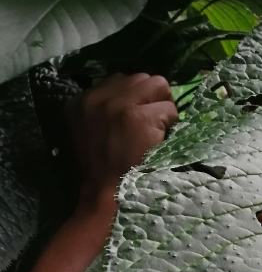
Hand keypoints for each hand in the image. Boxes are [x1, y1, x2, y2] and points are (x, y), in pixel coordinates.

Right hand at [68, 73, 177, 213]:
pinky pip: (169, 108)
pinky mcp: (139, 117)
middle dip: (151, 98)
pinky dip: (171, 123)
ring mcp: (118, 105)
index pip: (120, 79)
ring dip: (163, 107)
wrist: (106, 194)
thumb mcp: (90, 130)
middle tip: (150, 123)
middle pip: (141, 78)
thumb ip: (106, 108)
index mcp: (81, 100)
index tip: (136, 119)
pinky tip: (158, 140)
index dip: (136, 97)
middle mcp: (96, 98)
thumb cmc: (102, 168)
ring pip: (158, 86)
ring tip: (154, 130)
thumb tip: (137, 93)